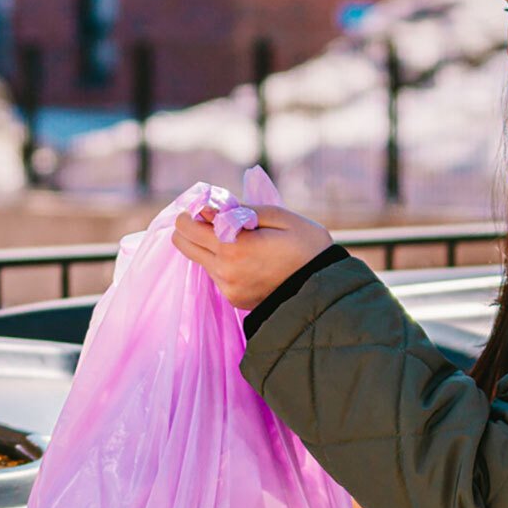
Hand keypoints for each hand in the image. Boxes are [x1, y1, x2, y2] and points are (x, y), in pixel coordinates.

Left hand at [171, 201, 334, 310]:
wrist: (324, 287)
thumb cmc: (306, 244)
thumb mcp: (277, 215)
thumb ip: (238, 210)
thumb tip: (206, 208)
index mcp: (232, 248)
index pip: (186, 227)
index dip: (193, 212)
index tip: (211, 207)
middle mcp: (224, 272)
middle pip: (183, 245)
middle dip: (193, 228)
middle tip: (217, 220)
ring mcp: (228, 289)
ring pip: (200, 260)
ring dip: (211, 246)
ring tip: (242, 240)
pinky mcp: (234, 300)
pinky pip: (216, 275)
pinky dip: (224, 262)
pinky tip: (249, 258)